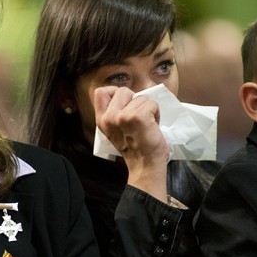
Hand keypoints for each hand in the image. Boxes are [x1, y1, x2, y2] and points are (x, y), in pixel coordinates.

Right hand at [94, 86, 168, 202]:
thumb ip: (113, 113)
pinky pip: (151, 104)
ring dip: (147, 109)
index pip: (100, 92)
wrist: (145, 165)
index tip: (125, 103)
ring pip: (140, 97)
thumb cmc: (135, 148)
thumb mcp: (114, 131)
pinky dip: (156, 113)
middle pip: (122, 90)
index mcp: (102, 121)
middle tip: (138, 117)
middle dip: (134, 100)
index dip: (114, 92)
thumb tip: (126, 96)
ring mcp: (123, 117)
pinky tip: (153, 126)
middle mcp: (109, 118)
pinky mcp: (139, 117)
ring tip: (146, 125)